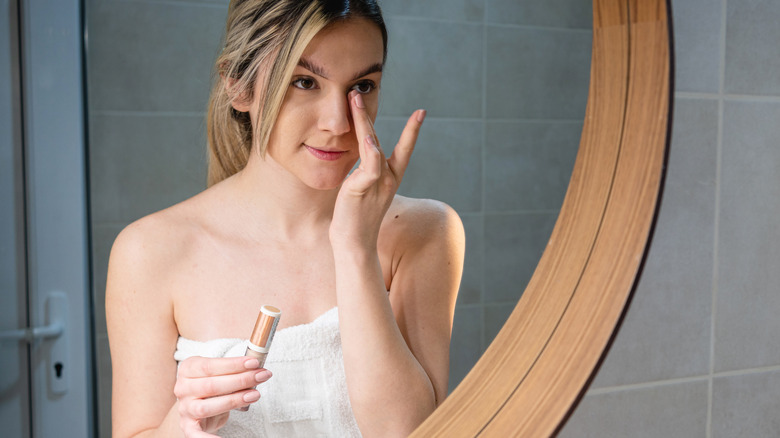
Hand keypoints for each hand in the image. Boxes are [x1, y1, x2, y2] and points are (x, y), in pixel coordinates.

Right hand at [174, 356, 271, 436]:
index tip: (254, 363)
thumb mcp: (217, 371)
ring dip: (234, 400)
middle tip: (261, 376)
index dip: (233, 364)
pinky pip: (195, 434)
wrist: (194, 403)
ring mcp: (185, 408)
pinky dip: (207, 437)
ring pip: (208, 406)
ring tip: (255, 395)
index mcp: (188, 369)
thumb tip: (256, 367)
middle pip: (212, 385)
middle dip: (241, 380)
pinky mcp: (188, 425)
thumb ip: (232, 369)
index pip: (210, 366)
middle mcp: (183, 388)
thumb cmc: (210, 383)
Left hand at [329, 90, 425, 250]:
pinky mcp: (364, 187)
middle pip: (378, 139)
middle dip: (366, 114)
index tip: (422, 112)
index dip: (412, 131)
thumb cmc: (355, 220)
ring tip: (353, 100)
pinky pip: (370, 164)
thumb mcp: (362, 192)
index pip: (403, 149)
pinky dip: (370, 149)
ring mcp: (378, 182)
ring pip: (372, 145)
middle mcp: (388, 178)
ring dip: (362, 120)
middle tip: (357, 92)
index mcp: (389, 178)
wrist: (354, 244)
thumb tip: (362, 164)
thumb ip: (365, 176)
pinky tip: (366, 136)